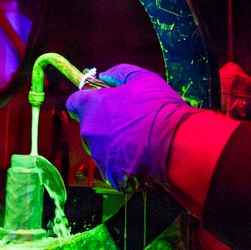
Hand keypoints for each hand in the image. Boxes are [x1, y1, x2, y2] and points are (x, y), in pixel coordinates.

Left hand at [65, 64, 201, 190]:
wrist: (176, 144)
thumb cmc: (157, 108)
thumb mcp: (142, 78)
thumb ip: (118, 74)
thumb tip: (104, 76)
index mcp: (92, 107)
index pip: (74, 102)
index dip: (86, 100)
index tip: (100, 100)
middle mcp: (89, 132)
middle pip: (89, 126)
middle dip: (104, 123)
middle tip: (129, 120)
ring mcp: (99, 156)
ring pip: (101, 147)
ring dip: (114, 143)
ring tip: (139, 140)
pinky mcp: (110, 175)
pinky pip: (113, 166)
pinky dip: (123, 162)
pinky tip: (142, 156)